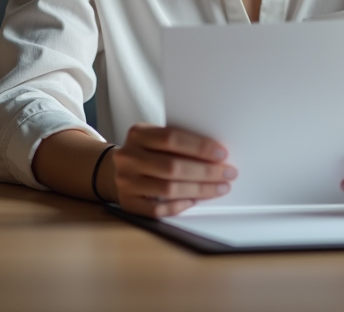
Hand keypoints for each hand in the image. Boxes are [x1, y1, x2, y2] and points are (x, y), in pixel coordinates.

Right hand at [109, 123, 236, 217]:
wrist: (115, 169)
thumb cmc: (147, 151)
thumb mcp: (156, 137)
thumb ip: (179, 141)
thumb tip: (217, 154)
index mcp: (137, 134)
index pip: (171, 138)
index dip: (199, 147)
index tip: (222, 154)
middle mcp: (128, 157)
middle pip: (172, 166)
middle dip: (206, 172)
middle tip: (228, 173)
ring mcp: (125, 182)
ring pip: (168, 190)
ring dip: (199, 190)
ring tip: (219, 188)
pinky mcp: (128, 203)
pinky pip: (158, 210)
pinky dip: (179, 206)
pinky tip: (195, 201)